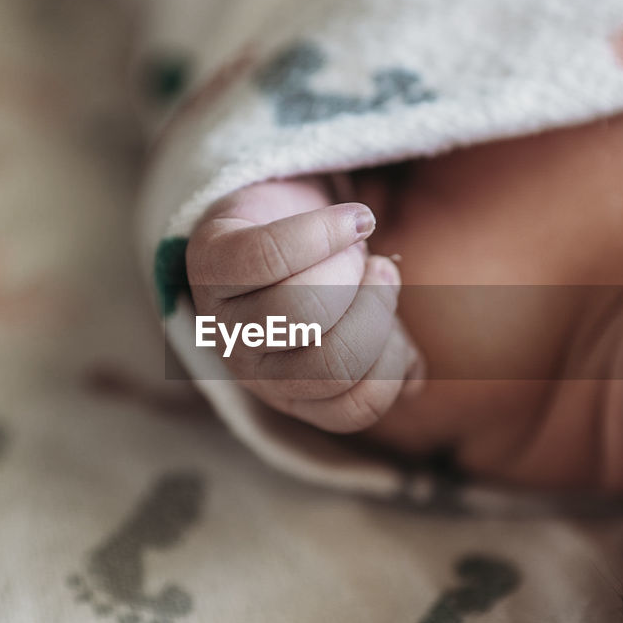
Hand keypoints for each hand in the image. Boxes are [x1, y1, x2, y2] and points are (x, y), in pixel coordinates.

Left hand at [185, 178, 423, 432]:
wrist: (275, 213)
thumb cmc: (325, 274)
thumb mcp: (362, 318)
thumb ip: (389, 350)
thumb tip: (413, 379)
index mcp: (292, 394)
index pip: (353, 408)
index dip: (391, 360)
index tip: (395, 312)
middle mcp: (250, 369)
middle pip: (330, 362)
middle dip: (374, 308)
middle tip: (381, 269)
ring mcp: (223, 320)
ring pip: (299, 309)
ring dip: (348, 266)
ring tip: (355, 243)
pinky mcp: (210, 263)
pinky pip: (268, 255)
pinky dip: (322, 231)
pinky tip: (353, 219)